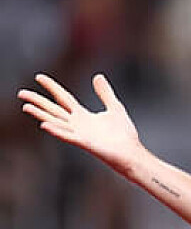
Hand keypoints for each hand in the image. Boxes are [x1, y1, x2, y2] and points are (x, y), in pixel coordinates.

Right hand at [19, 74, 144, 173]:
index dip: (52, 87)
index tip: (39, 77)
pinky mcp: (85, 143)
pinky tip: (44, 124)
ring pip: (56, 122)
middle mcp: (77, 124)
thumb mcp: (114, 107)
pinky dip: (56, 130)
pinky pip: (67, 136)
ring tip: (26, 107)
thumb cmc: (123, 134)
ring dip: (41, 115)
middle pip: (53, 110)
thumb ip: (105, 93)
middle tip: (21, 93)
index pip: (63, 98)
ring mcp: (79, 134)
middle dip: (38, 101)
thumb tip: (97, 76)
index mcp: (83, 116)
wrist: (131, 152)